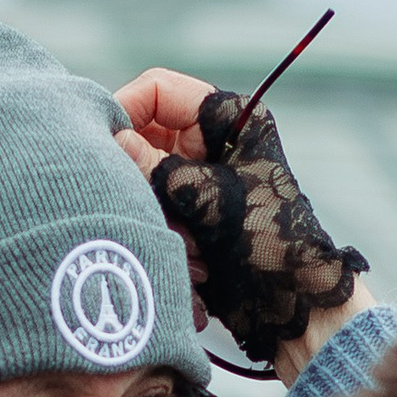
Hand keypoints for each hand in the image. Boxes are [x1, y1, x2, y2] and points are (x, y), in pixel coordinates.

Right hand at [116, 66, 370, 381]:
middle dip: (142, 175)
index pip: (159, 90)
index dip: (127, 110)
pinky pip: (158, 211)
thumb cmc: (267, 243)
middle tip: (145, 204)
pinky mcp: (193, 214)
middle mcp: (213, 143)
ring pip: (145, 179)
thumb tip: (109, 140)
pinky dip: (166, 235)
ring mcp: (201, 179)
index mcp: (229, 120)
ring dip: (158, 214)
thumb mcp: (208, 197)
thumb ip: (152, 165)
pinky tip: (195, 262)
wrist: (294, 306)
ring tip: (189, 245)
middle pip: (146, 137)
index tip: (102, 142)